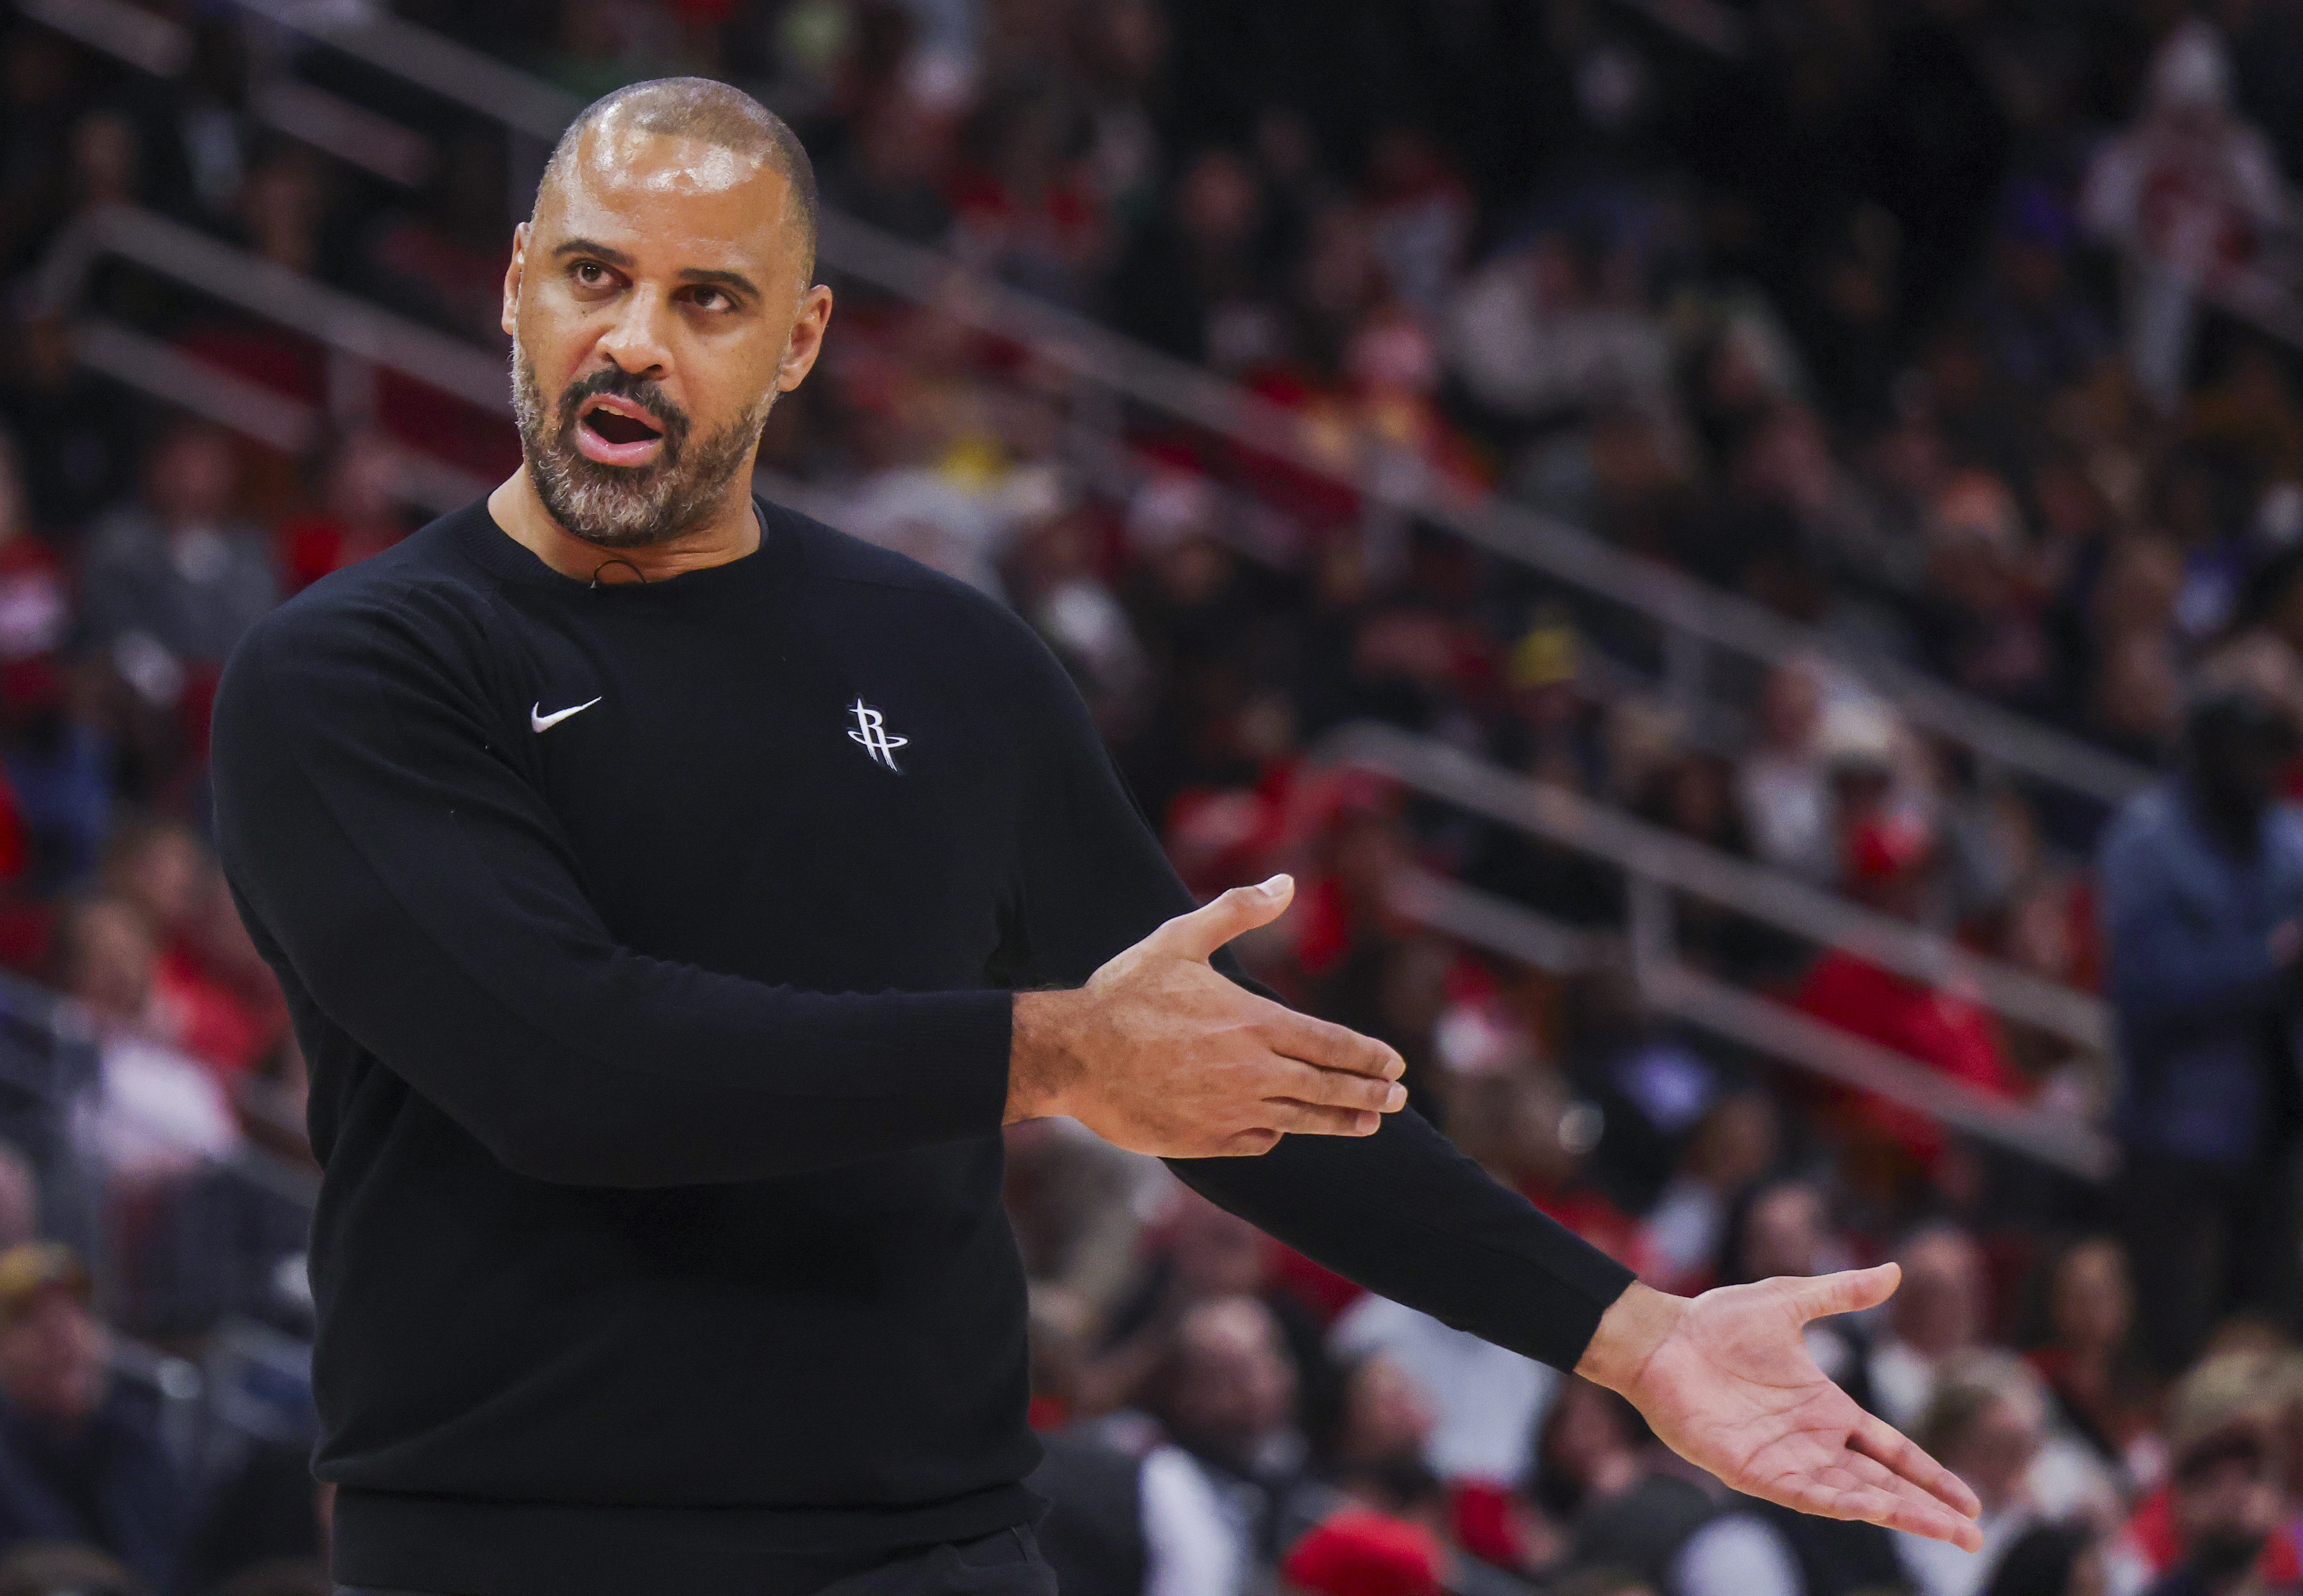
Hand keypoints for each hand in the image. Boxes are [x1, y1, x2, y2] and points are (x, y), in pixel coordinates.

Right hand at [1008, 875, 1407, 1156]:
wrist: (1073, 1055)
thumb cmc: (1125, 994)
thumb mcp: (1179, 939)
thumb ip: (1237, 911)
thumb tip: (1286, 882)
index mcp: (1252, 1022)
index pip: (1330, 1043)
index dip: (1367, 1055)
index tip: (1395, 1063)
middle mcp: (1251, 1071)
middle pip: (1327, 1087)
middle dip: (1369, 1093)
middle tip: (1397, 1098)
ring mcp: (1230, 1110)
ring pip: (1301, 1120)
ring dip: (1340, 1122)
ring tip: (1369, 1123)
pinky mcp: (1205, 1140)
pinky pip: (1257, 1140)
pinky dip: (1276, 1133)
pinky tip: (1285, 1128)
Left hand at [1577, 1271, 1984, 1550]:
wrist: (1660, 1336)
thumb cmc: (1716, 1320)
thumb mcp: (1789, 1301)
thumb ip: (1841, 1292)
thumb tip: (1895, 1270)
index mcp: (1827, 1409)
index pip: (1891, 1449)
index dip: (1929, 1474)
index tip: (1969, 1502)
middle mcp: (1812, 1442)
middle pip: (1882, 1483)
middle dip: (1926, 1510)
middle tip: (1972, 1537)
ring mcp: (1783, 1460)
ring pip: (1851, 1496)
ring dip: (1895, 1513)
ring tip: (1941, 1531)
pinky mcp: (1750, 1471)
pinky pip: (1802, 1495)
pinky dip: (1838, 1504)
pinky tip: (1871, 1513)